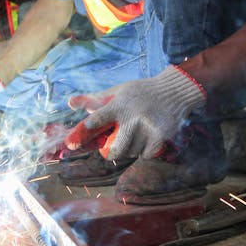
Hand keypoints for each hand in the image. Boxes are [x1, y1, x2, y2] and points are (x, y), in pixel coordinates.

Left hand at [64, 65, 205, 160]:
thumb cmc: (142, 91)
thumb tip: (70, 103)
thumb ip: (96, 99)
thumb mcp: (119, 91)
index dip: (85, 132)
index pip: (97, 120)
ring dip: (130, 150)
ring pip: (131, 152)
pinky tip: (146, 141)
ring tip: (134, 139)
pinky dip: (144, 152)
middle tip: (111, 151)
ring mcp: (147, 127)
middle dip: (111, 153)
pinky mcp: (161, 135)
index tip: (74, 142)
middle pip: (116, 148)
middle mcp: (132, 116)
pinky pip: (145, 155)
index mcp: (119, 104)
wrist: (174, 91)